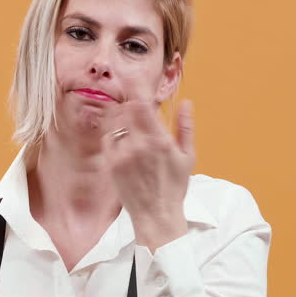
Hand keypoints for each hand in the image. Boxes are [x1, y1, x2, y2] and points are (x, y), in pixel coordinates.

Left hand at [101, 97, 195, 242]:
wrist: (156, 214)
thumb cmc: (174, 186)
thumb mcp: (188, 156)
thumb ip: (186, 127)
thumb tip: (186, 102)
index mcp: (160, 140)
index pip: (142, 104)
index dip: (136, 89)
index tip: (135, 82)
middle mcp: (139, 145)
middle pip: (126, 110)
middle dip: (129, 104)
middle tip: (134, 107)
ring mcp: (123, 155)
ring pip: (115, 123)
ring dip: (121, 118)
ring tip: (129, 125)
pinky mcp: (111, 164)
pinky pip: (107, 139)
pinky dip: (113, 135)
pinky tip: (122, 140)